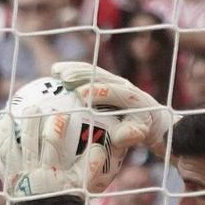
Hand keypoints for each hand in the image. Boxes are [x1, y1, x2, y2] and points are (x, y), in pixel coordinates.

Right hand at [49, 61, 175, 158]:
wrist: (150, 117)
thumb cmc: (141, 128)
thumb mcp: (139, 132)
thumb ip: (131, 134)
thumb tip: (125, 135)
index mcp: (134, 98)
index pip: (118, 92)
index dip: (101, 91)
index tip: (82, 94)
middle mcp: (124, 84)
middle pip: (102, 77)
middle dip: (84, 76)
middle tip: (65, 79)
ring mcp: (114, 79)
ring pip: (93, 71)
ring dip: (75, 70)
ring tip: (56, 72)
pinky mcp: (104, 79)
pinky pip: (87, 71)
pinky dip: (72, 69)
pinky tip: (55, 72)